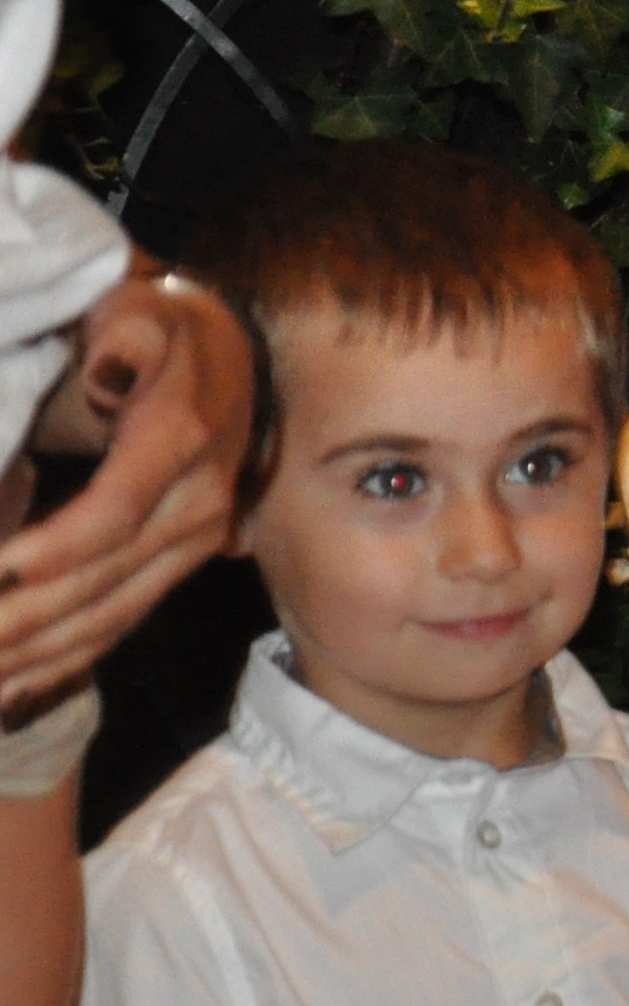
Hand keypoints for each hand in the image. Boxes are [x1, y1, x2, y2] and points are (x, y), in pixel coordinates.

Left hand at [0, 271, 252, 712]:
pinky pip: (119, 625)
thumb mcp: (144, 316)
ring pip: (107, 617)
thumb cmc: (162, 332)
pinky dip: (63, 663)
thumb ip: (128, 341)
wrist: (230, 357)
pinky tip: (10, 690)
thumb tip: (110, 375)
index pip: (113, 513)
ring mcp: (191, 545)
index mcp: (182, 445)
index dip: (50, 550)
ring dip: (32, 656)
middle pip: (102, 582)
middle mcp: (197, 507)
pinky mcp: (177, 567)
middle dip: (21, 622)